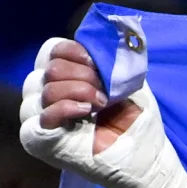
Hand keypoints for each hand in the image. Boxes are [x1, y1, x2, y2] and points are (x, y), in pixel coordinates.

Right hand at [22, 38, 142, 156]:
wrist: (144, 156)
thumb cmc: (135, 119)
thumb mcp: (128, 81)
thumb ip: (115, 57)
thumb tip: (113, 31)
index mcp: (66, 78)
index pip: (53, 51)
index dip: (75, 52)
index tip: (99, 65)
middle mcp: (47, 95)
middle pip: (50, 68)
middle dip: (84, 75)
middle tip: (105, 93)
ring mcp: (41, 118)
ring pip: (45, 89)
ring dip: (80, 92)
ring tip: (101, 105)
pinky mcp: (39, 140)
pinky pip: (40, 116)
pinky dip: (66, 108)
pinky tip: (86, 112)